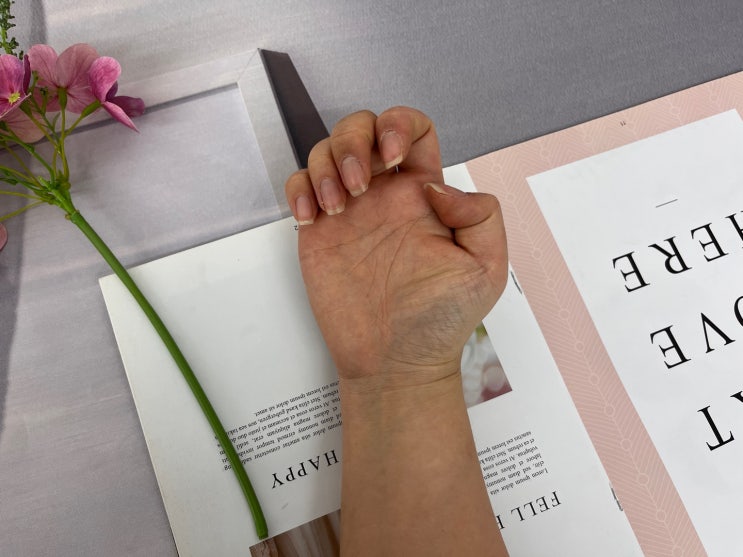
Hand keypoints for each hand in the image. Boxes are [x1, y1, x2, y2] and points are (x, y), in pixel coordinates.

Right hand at [285, 107, 507, 390]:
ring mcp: (350, 212)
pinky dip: (299, 189)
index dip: (399, 124)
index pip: (413, 130)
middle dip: (354, 140)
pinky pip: (300, 187)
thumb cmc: (441, 320)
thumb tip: (435, 187)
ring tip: (337, 208)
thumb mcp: (485, 268)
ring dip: (326, 165)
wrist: (395, 361)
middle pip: (362, 127)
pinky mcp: (319, 234)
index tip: (393, 157)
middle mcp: (384, 195)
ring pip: (327, 151)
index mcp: (422, 194)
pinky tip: (311, 218)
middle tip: (359, 188)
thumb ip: (480, 215)